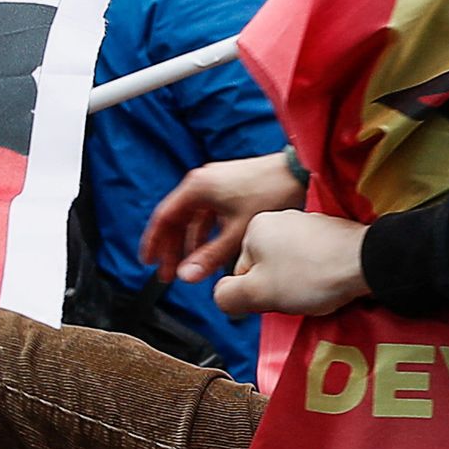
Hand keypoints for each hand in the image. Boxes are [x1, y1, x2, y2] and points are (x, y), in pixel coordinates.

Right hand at [143, 151, 305, 281]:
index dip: (154, 243)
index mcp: (197, 188)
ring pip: (193, 217)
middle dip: (172, 248)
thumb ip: (210, 257)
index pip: (164, 218)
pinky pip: (209, 213)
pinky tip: (213, 252)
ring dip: (190, 243)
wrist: (299, 172)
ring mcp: (216, 182)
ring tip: (190, 267)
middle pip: (177, 219)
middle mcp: (202, 181)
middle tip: (167, 273)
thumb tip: (187, 276)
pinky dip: (207, 233)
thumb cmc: (272, 193)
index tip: (148, 262)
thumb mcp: (238, 232)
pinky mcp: (229, 186)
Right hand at [219, 209, 368, 317]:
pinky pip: (311, 260)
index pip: (239, 273)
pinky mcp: (328, 232)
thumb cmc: (313, 276)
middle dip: (276, 288)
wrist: (365, 262)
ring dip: (296, 283)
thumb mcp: (258, 293)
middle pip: (263, 268)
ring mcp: (305, 223)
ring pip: (287, 265)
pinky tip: (325, 281)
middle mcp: (278, 219)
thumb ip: (228, 296)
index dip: (255, 294)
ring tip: (313, 289)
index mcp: (255, 228)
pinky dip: (315, 274)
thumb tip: (222, 298)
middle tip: (294, 295)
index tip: (274, 298)